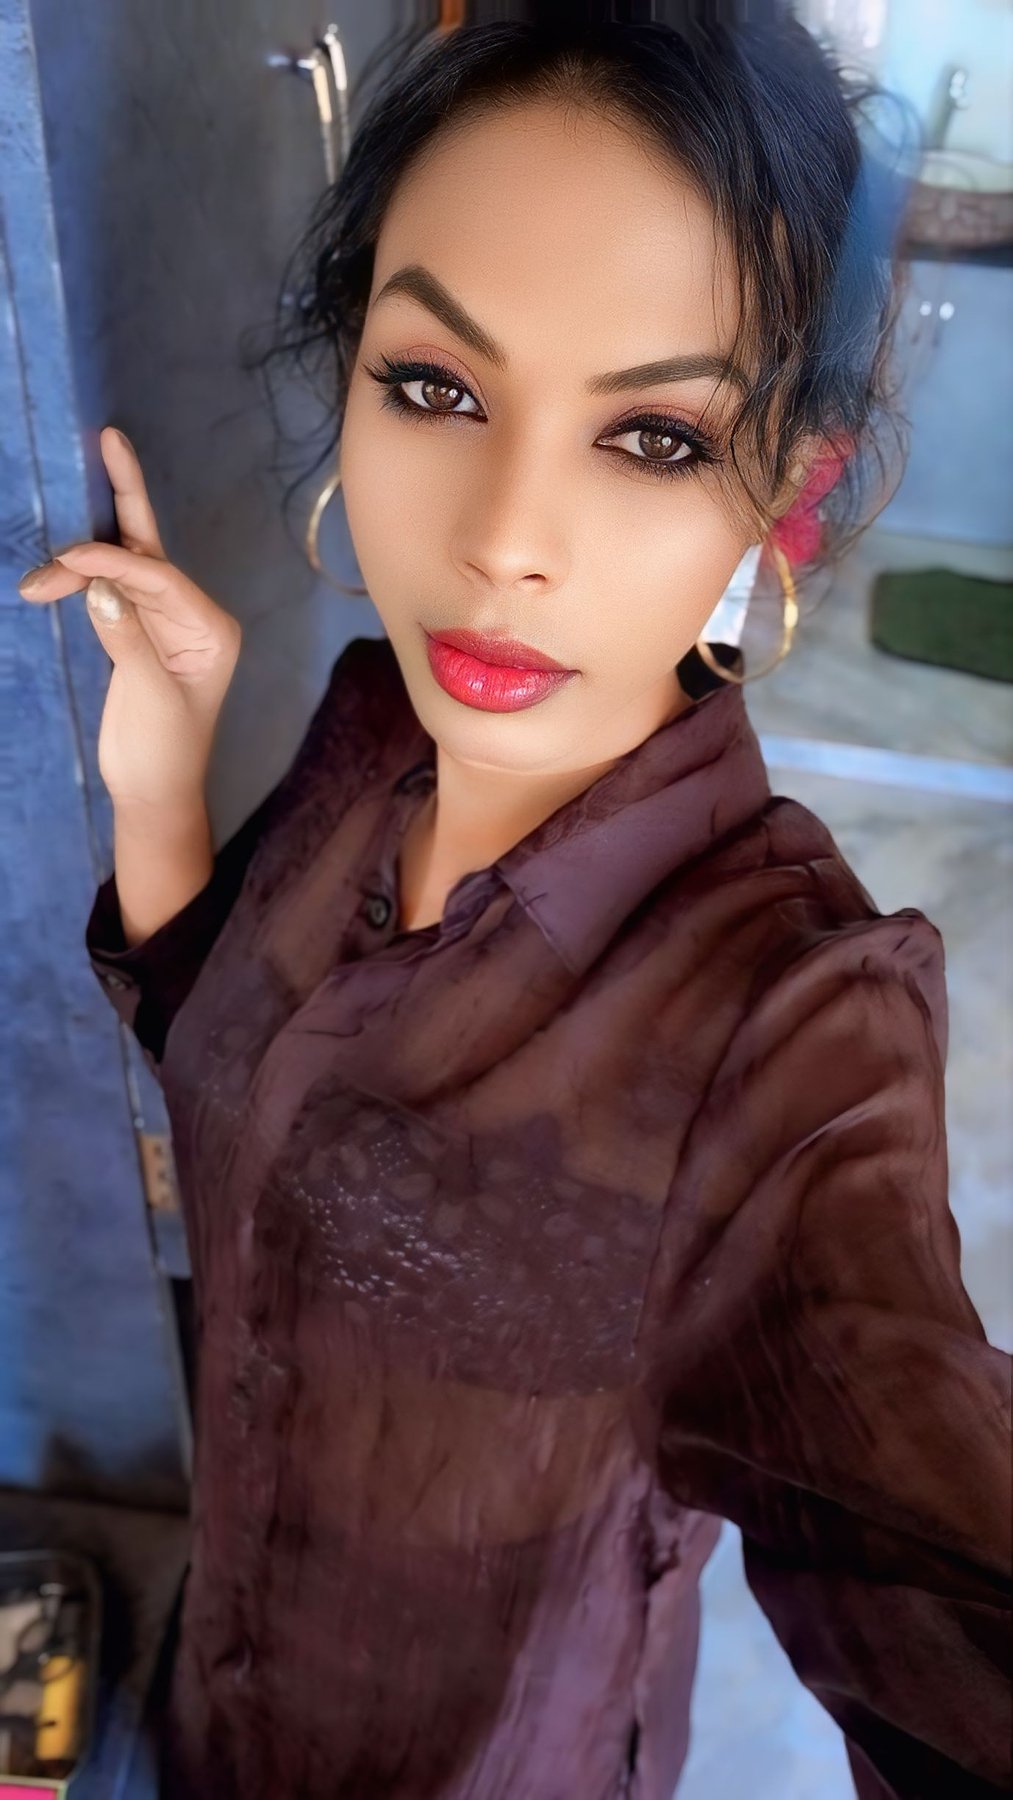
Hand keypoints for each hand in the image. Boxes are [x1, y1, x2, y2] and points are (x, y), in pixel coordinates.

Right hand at [18, 428, 242, 811]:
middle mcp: (193, 616)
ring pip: (121, 568)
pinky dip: (79, 582)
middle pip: (151, 548)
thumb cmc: (163, 754)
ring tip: (40, 572)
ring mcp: (163, 622)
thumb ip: (126, 638)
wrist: (153, 797)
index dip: (114, 565)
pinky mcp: (134, 633)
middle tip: (109, 438)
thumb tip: (98, 586)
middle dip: (125, 495)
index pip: (160, 577)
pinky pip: (106, 591)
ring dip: (80, 563)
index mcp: (212, 628)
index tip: (68, 567)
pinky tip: (56, 574)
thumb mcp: (148, 697)